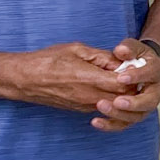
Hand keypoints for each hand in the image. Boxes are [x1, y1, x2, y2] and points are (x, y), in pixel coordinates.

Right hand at [8, 42, 124, 112]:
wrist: (26, 80)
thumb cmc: (48, 61)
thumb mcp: (77, 49)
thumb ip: (102, 56)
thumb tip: (120, 61)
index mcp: (91, 79)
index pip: (125, 82)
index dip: (132, 74)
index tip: (132, 64)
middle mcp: (91, 96)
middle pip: (124, 97)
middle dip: (131, 86)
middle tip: (130, 72)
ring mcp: (86, 106)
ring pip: (115, 105)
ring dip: (121, 94)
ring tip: (118, 78)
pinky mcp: (81, 110)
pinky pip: (103, 107)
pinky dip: (110, 99)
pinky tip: (106, 86)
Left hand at [90, 38, 159, 132]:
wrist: (145, 67)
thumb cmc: (139, 57)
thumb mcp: (135, 48)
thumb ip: (128, 48)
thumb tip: (121, 51)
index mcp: (156, 72)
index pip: (151, 74)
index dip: (137, 77)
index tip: (121, 78)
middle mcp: (155, 91)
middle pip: (149, 102)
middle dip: (133, 103)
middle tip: (117, 101)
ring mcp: (146, 106)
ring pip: (137, 116)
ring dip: (119, 115)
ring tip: (102, 107)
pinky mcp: (135, 114)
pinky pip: (125, 123)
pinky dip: (111, 124)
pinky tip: (96, 121)